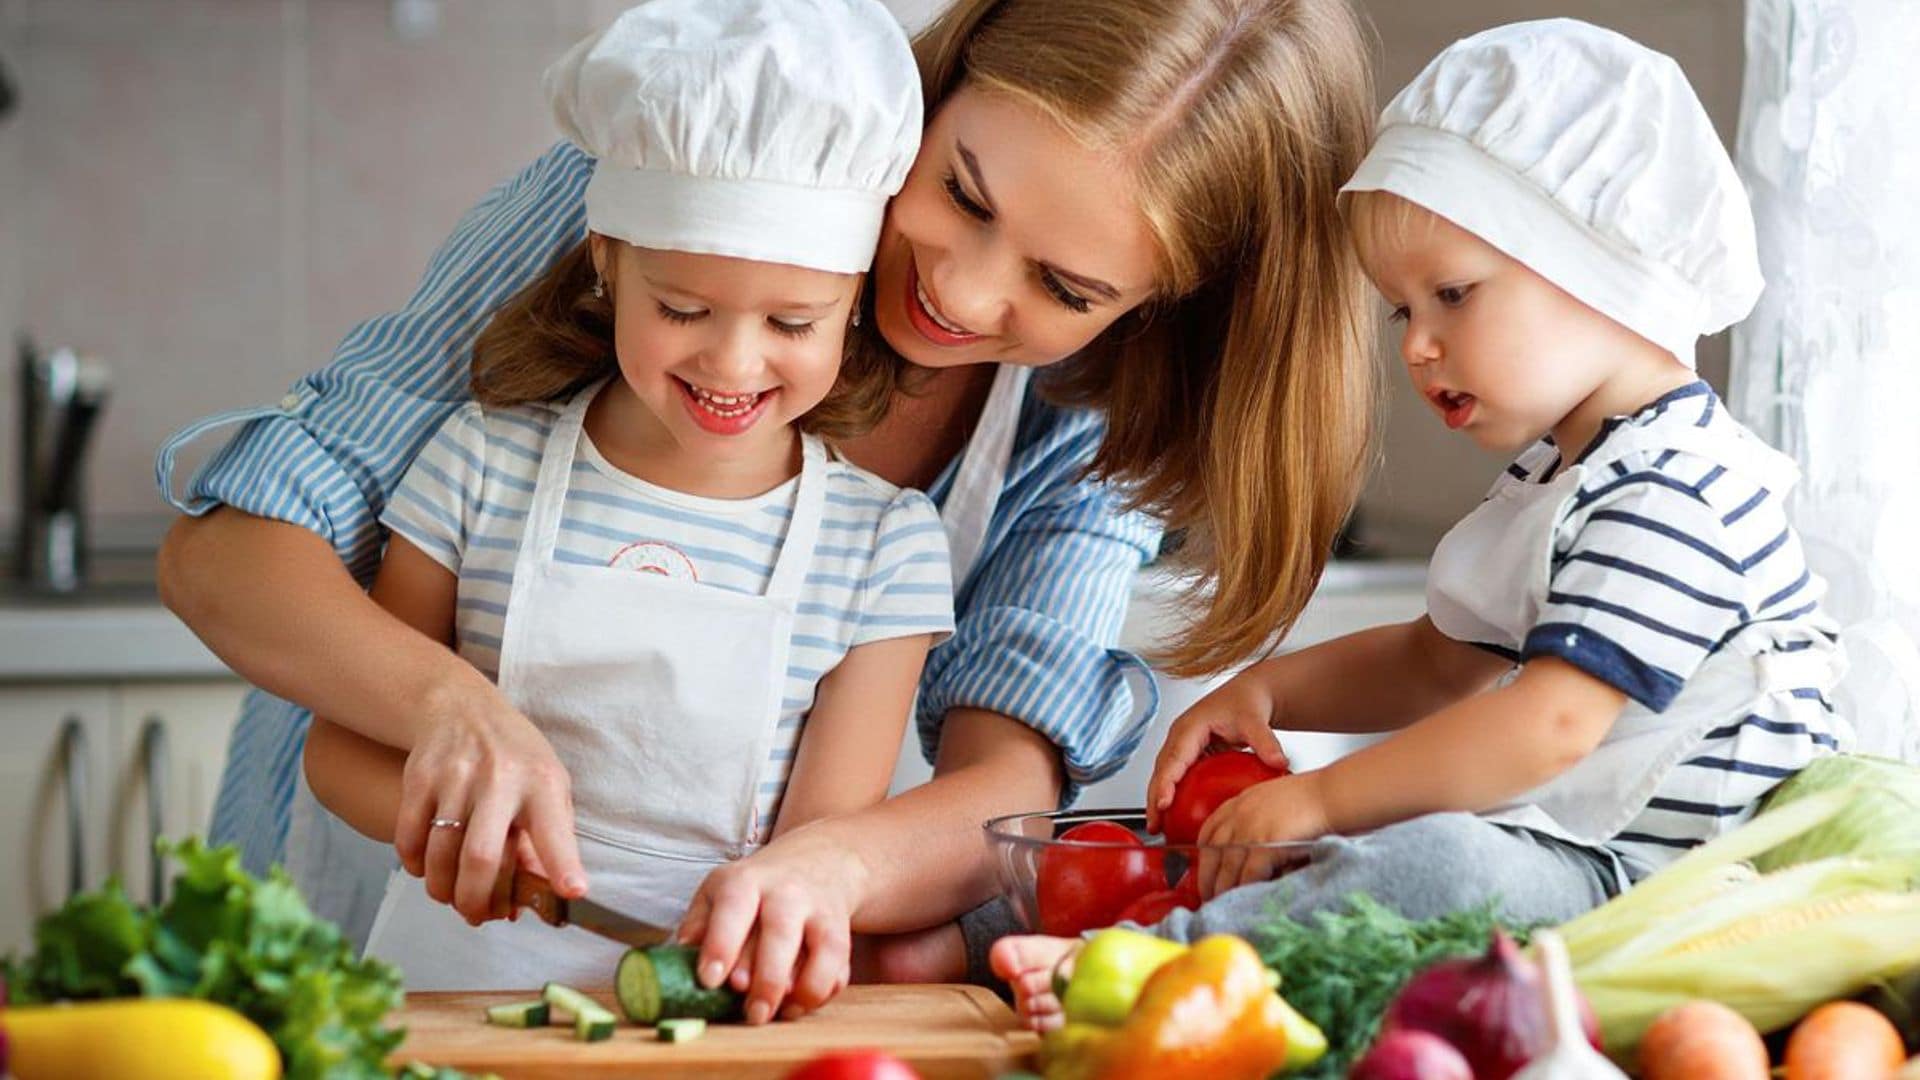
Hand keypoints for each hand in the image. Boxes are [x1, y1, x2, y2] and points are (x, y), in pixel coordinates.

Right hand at [392, 673, 587, 923]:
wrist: (461, 708)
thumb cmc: (515, 757)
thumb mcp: (547, 785)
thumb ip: (550, 836)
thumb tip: (547, 893)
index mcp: (541, 783)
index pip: (554, 831)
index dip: (562, 866)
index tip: (572, 893)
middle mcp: (499, 778)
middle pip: (481, 856)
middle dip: (476, 899)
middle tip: (477, 916)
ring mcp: (455, 777)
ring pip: (440, 855)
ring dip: (443, 890)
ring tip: (452, 897)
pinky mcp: (419, 779)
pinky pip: (409, 839)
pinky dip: (416, 866)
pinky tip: (427, 869)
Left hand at [675, 824, 869, 1024]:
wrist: (816, 860)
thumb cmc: (756, 887)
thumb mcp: (720, 891)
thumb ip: (698, 924)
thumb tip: (676, 960)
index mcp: (746, 881)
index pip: (734, 909)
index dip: (721, 945)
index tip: (710, 981)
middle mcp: (787, 893)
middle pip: (781, 933)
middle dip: (767, 978)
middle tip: (752, 1013)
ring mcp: (820, 911)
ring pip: (824, 950)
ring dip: (805, 989)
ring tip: (780, 1012)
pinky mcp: (842, 932)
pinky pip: (840, 966)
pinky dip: (823, 991)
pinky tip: (799, 1003)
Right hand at [1145, 661, 1290, 834]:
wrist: (1247, 694)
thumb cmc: (1245, 702)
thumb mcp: (1255, 721)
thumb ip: (1266, 742)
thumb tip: (1279, 763)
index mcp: (1189, 727)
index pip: (1173, 758)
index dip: (1165, 782)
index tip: (1163, 803)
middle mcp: (1180, 737)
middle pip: (1161, 771)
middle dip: (1154, 798)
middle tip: (1155, 824)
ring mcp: (1182, 746)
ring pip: (1164, 776)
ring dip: (1158, 800)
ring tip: (1159, 827)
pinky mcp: (1188, 755)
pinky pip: (1176, 777)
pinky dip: (1173, 796)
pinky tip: (1178, 818)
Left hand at [1193, 772, 1329, 899]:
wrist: (1334, 795)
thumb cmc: (1316, 799)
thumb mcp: (1276, 800)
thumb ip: (1260, 819)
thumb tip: (1255, 849)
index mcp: (1240, 802)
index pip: (1209, 830)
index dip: (1203, 854)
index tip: (1204, 870)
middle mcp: (1239, 815)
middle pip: (1211, 853)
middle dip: (1207, 879)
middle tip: (1208, 896)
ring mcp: (1250, 829)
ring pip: (1227, 868)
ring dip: (1224, 890)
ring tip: (1223, 905)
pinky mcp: (1265, 844)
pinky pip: (1248, 875)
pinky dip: (1246, 889)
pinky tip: (1247, 900)